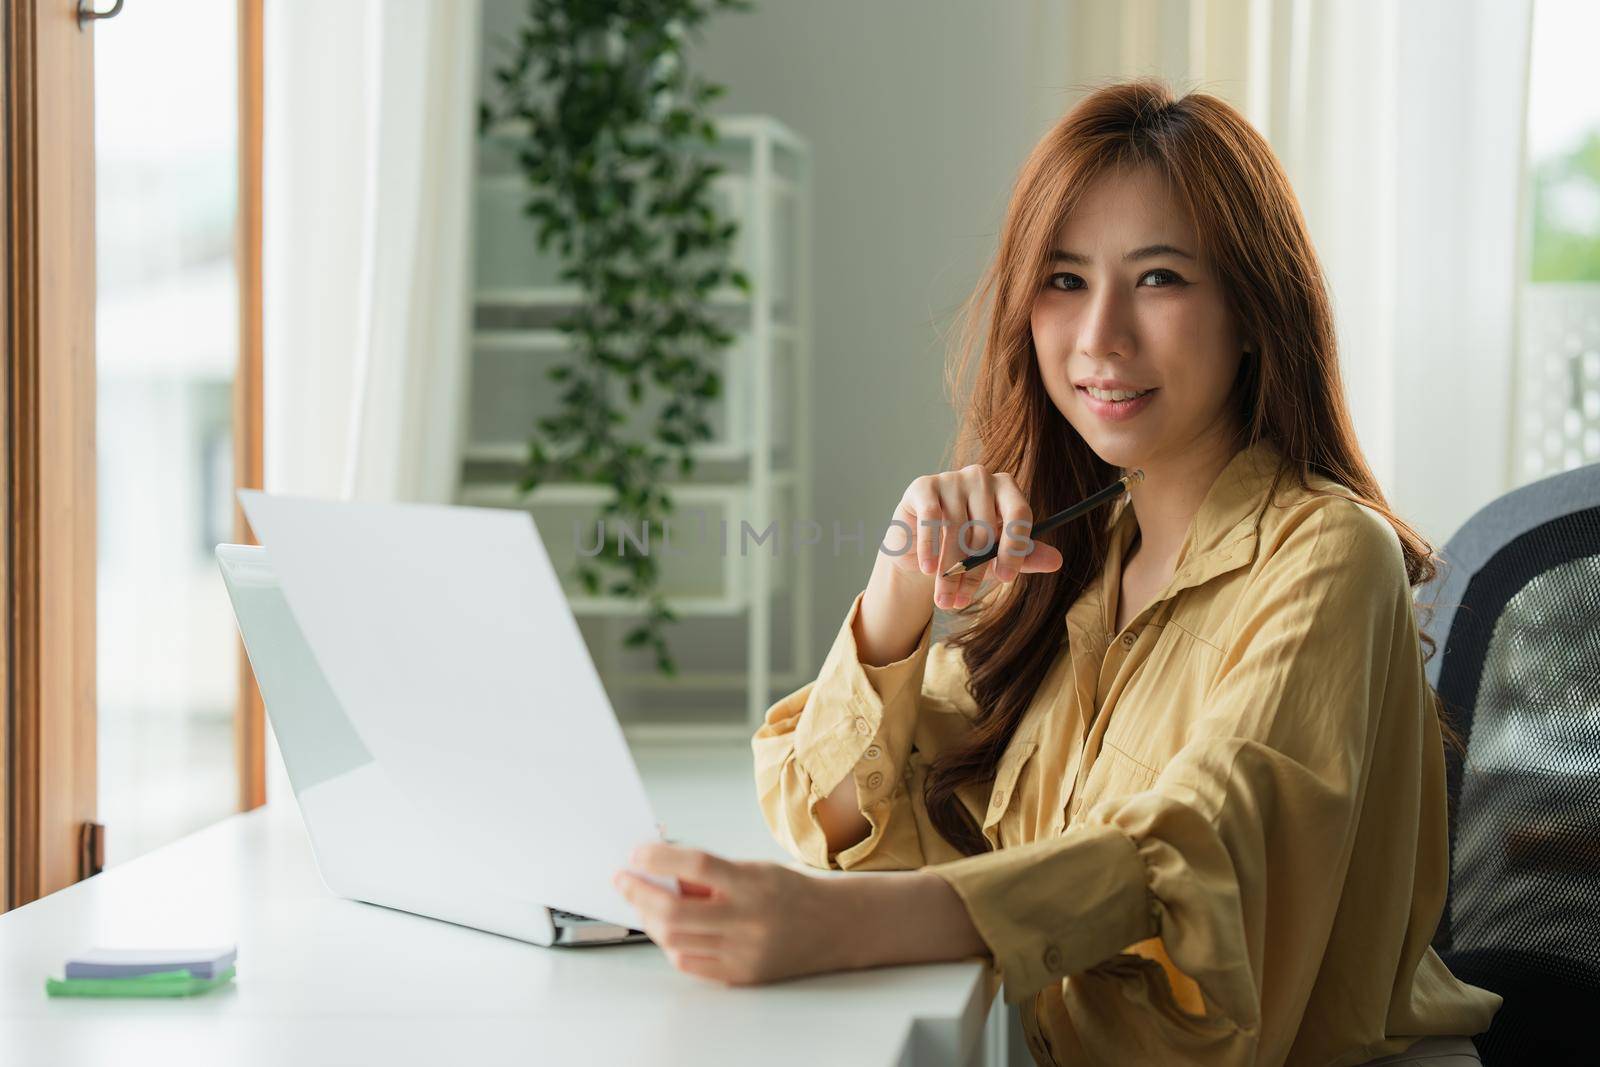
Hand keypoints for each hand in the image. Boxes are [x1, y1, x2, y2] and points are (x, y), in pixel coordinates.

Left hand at [612, 843, 855, 986]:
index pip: (697, 865)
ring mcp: (744, 952)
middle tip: (623, 880)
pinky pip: (689, 963)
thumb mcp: (752, 869)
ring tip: (644, 904)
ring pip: (675, 941)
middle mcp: (750, 920)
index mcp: (754, 883)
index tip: (636, 853)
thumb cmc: (787, 891)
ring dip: (650, 920)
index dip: (660, 858)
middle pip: (676, 911)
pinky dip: (671, 944)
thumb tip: (657, 867)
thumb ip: (707, 873)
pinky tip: (669, 930)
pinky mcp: (741, 975)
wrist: (833, 926)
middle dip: (639, 894)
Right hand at [884, 464, 1062, 609]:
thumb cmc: (965, 546)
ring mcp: (952, 478)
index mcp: (1006, 488)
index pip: (1019, 513)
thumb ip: (1025, 556)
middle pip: (985, 528)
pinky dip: (930, 548)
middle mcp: (981, 477)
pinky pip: (931, 518)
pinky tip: (928, 569)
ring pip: (956, 530)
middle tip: (963, 600)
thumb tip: (1056, 561)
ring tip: (945, 598)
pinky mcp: (923, 485)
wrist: (919, 544)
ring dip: (949, 570)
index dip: (1014, 548)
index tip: (1006, 578)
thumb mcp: (996, 554)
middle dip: (974, 571)